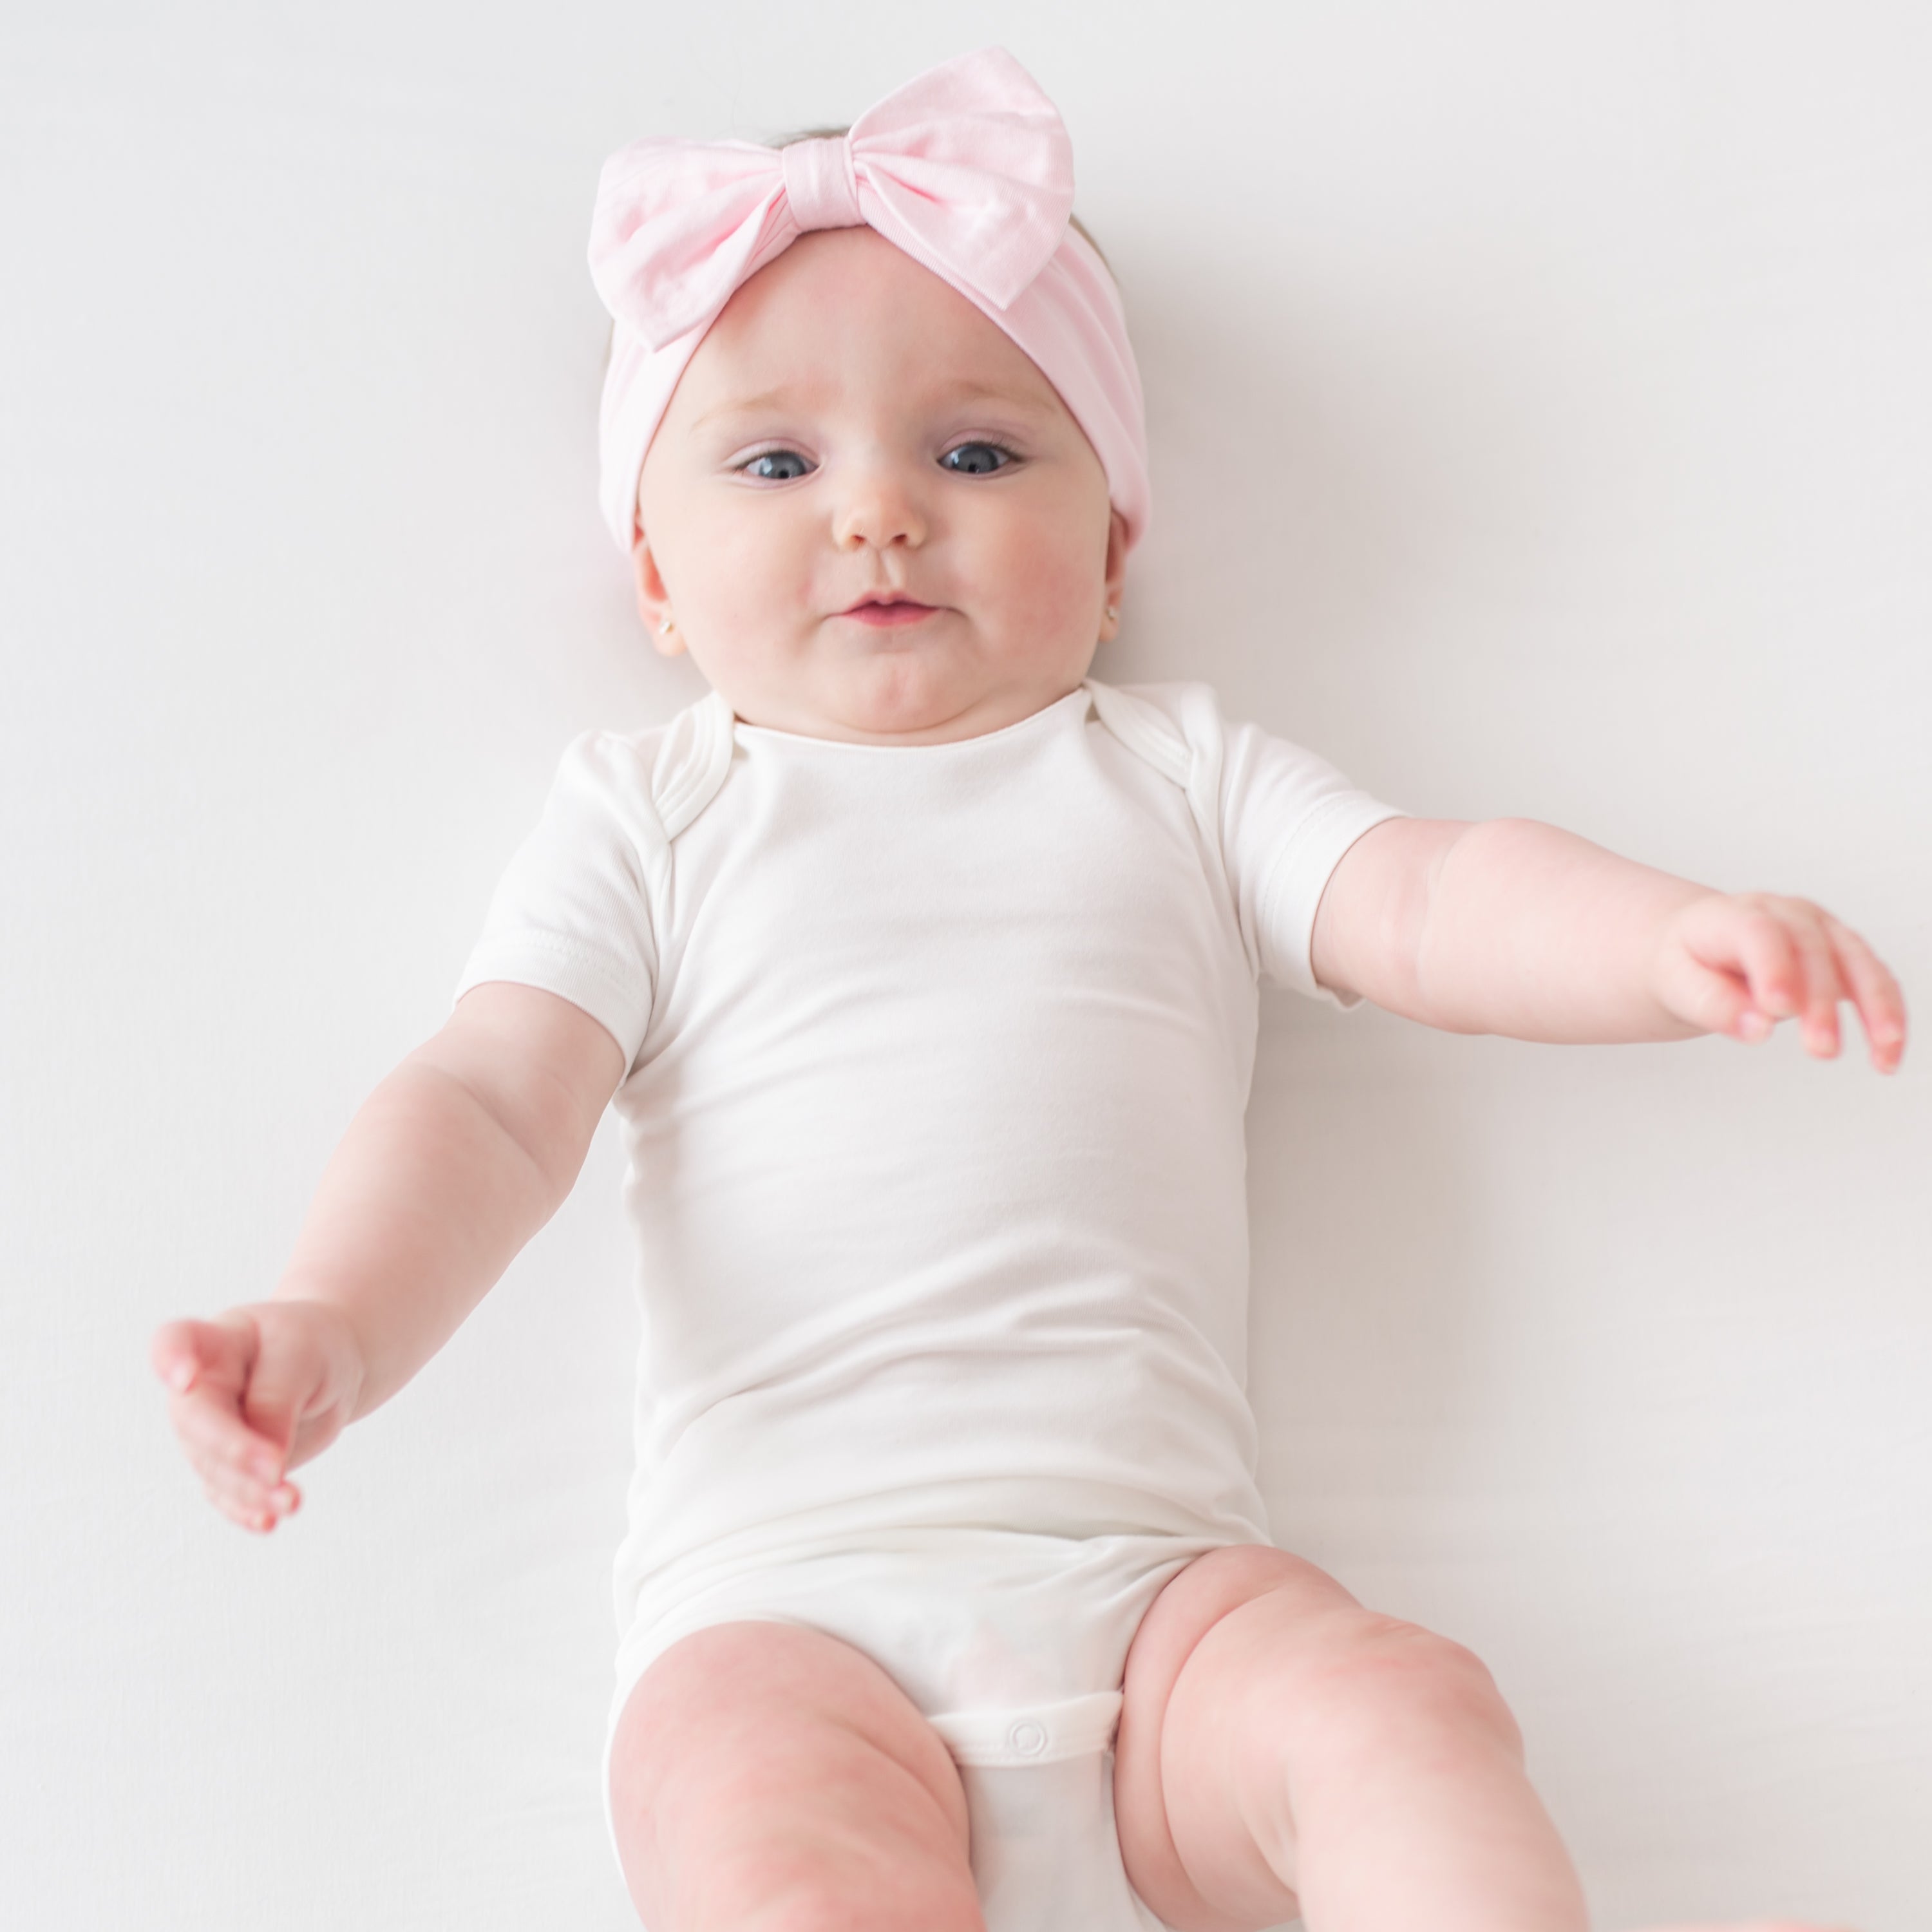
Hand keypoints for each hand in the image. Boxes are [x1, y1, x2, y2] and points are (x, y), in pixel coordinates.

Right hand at [150, 1301, 365, 1532]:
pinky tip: (267, 1521)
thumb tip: (265, 1465)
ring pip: (214, 1467)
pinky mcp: (227, 1465)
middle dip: (232, 1450)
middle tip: (275, 1470)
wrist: (331, 1364)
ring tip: (292, 1501)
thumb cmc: (310, 1346)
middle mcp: (199, 1389)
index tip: (184, 1378)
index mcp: (214, 1341)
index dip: (170, 1360)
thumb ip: (276, 1402)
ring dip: (250, 1489)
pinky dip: (246, 1509)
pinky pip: (227, 1493)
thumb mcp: (302, 1357)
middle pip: (196, 1421)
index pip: (174, 1342)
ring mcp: (208, 1430)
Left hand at [1651, 892, 1906, 1071]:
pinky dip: (1887, 1014)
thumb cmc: (1686, 964)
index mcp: (1731, 915)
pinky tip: (1887, 1055)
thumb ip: (1711, 1003)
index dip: (1773, 968)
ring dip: (1876, 1007)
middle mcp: (1782, 913)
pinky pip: (1873, 979)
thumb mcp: (1675, 983)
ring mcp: (1818, 929)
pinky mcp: (1840, 953)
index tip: (1778, 1008)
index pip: (1758, 933)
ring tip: (1882, 1054)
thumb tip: (1756, 1028)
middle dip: (1820, 1002)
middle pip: (1811, 950)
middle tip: (1821, 1049)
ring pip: (1857, 960)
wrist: (1696, 946)